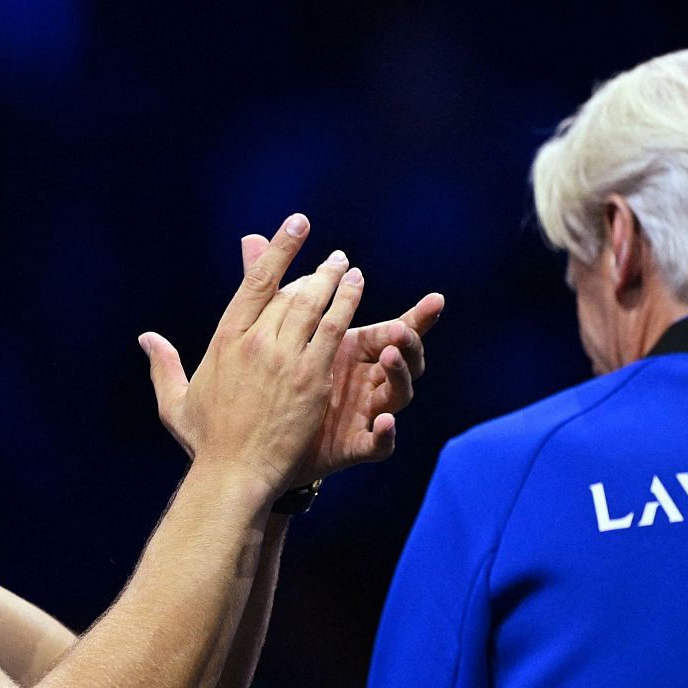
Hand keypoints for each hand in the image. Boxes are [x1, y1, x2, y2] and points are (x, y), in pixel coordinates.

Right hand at [138, 214, 364, 496]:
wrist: (234, 472)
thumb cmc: (206, 442)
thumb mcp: (175, 401)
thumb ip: (163, 365)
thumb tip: (147, 338)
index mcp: (226, 340)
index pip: (256, 282)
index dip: (277, 249)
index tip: (294, 226)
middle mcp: (256, 341)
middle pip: (291, 290)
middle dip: (313, 269)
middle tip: (332, 257)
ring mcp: (286, 357)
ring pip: (316, 304)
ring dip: (334, 281)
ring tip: (346, 267)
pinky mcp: (312, 377)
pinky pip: (335, 329)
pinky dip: (347, 305)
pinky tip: (356, 289)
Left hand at [238, 234, 443, 486]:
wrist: (257, 448)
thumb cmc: (273, 388)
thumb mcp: (269, 335)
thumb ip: (266, 290)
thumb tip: (249, 238)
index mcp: (354, 351)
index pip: (392, 328)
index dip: (417, 317)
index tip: (437, 299)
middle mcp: (366, 379)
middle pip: (404, 357)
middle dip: (408, 340)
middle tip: (402, 327)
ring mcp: (364, 413)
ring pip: (398, 394)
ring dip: (399, 375)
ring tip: (390, 355)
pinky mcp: (355, 446)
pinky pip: (378, 443)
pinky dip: (385, 434)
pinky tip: (385, 423)